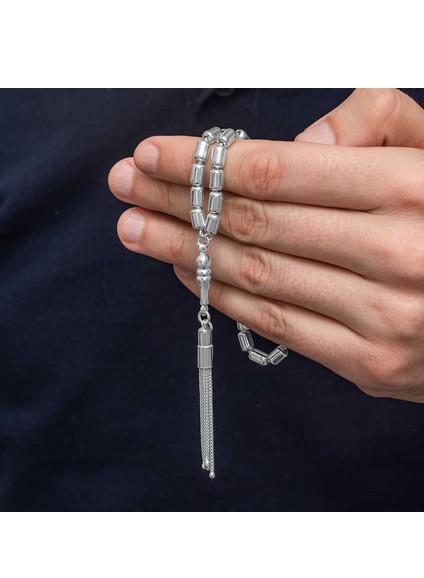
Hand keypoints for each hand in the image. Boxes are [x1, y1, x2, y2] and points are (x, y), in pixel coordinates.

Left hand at [108, 89, 423, 402]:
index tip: (152, 153)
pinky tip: (185, 274)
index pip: (277, 171)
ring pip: (256, 278)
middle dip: (177, 201)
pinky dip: (222, 298)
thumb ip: (377, 124)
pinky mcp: (369, 366)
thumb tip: (299, 142)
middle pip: (254, 224)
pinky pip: (275, 326)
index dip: (205, 162)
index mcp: (410, 191)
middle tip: (124, 185)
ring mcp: (380, 320)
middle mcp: (396, 256)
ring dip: (182, 252)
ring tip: (134, 228)